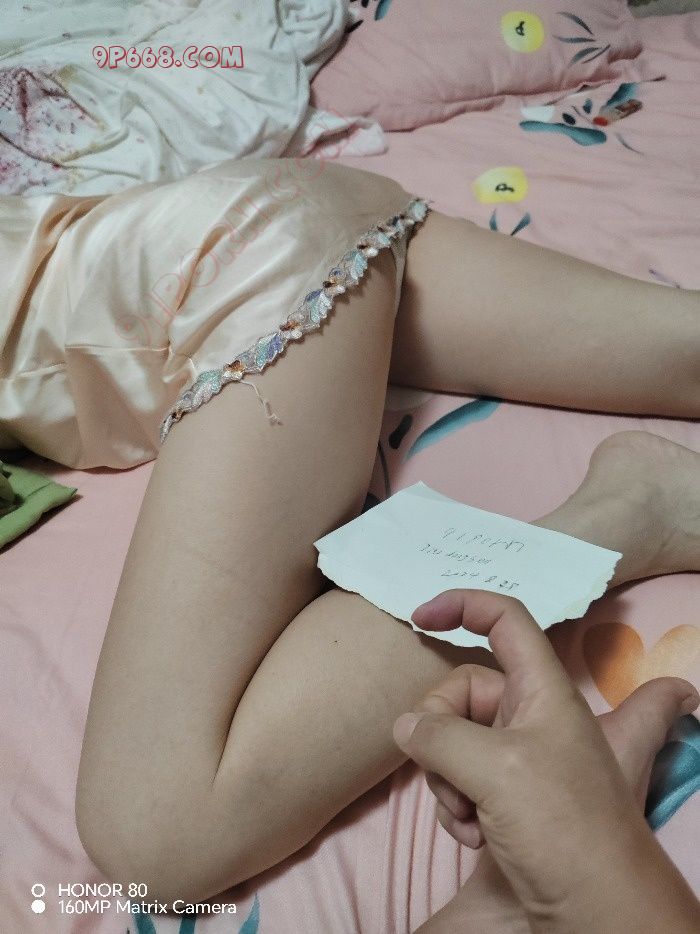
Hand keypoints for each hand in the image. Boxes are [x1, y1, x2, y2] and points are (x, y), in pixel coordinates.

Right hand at [392, 590, 699, 931]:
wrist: (593, 911)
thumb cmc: (562, 825)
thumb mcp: (497, 769)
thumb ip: (439, 736)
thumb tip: (405, 726)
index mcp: (542, 690)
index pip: (505, 620)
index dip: (463, 605)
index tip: (421, 616)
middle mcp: (529, 716)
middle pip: (461, 691)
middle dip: (440, 732)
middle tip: (451, 772)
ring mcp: (515, 758)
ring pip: (451, 741)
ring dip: (446, 781)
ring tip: (470, 816)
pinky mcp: (503, 796)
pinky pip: (457, 780)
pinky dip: (455, 806)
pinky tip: (474, 836)